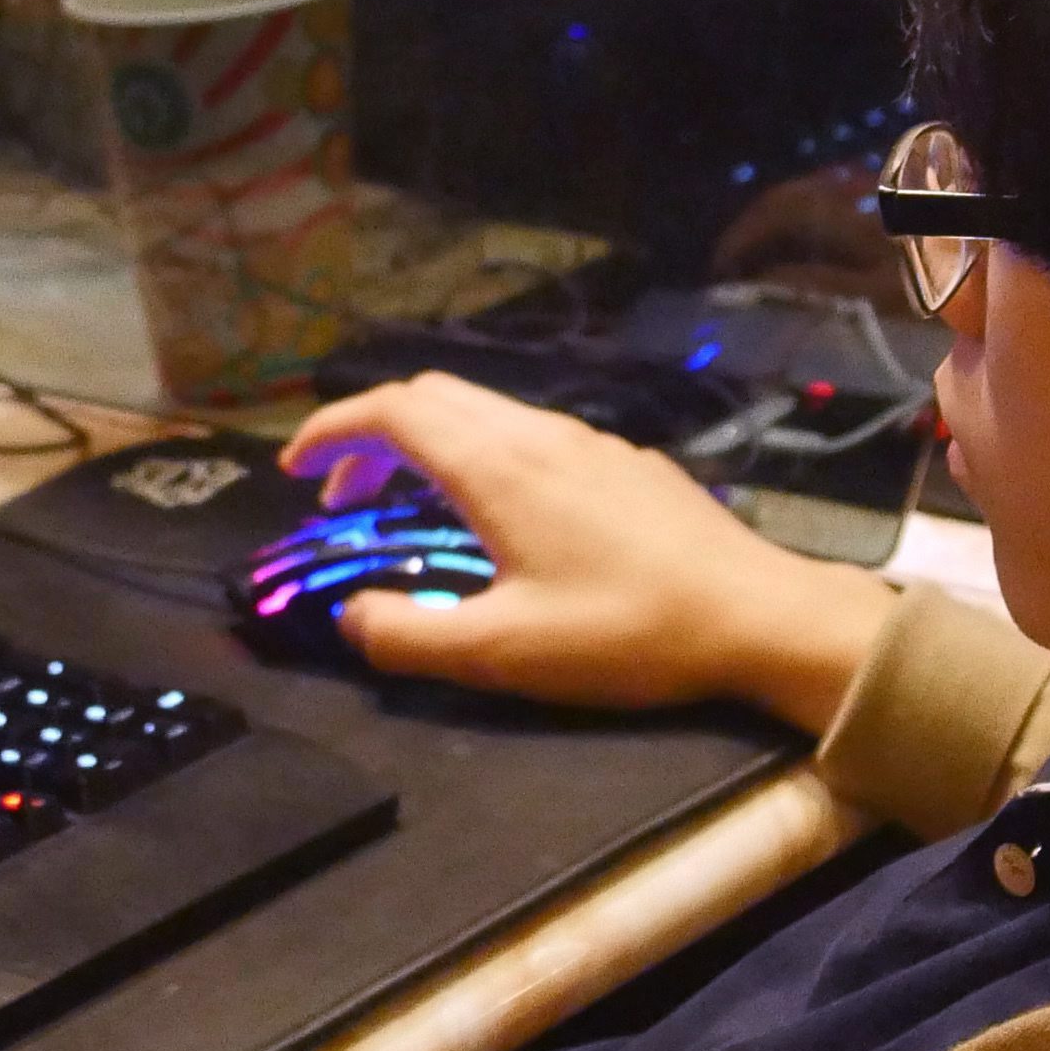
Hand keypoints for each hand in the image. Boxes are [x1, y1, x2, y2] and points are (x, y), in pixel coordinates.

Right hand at [281, 373, 893, 738]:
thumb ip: (408, 635)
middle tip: (339, 498)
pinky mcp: (624, 462)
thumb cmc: (626, 633)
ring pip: (484, 413)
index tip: (292, 470)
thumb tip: (350, 618)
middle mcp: (538, 434)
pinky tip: (496, 519)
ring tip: (407, 508)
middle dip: (370, 435)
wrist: (757, 615)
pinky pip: (529, 435)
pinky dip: (479, 455)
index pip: (391, 411)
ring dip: (427, 446)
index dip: (329, 430)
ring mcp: (588, 441)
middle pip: (432, 398)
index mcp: (498, 466)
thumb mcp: (502, 653)